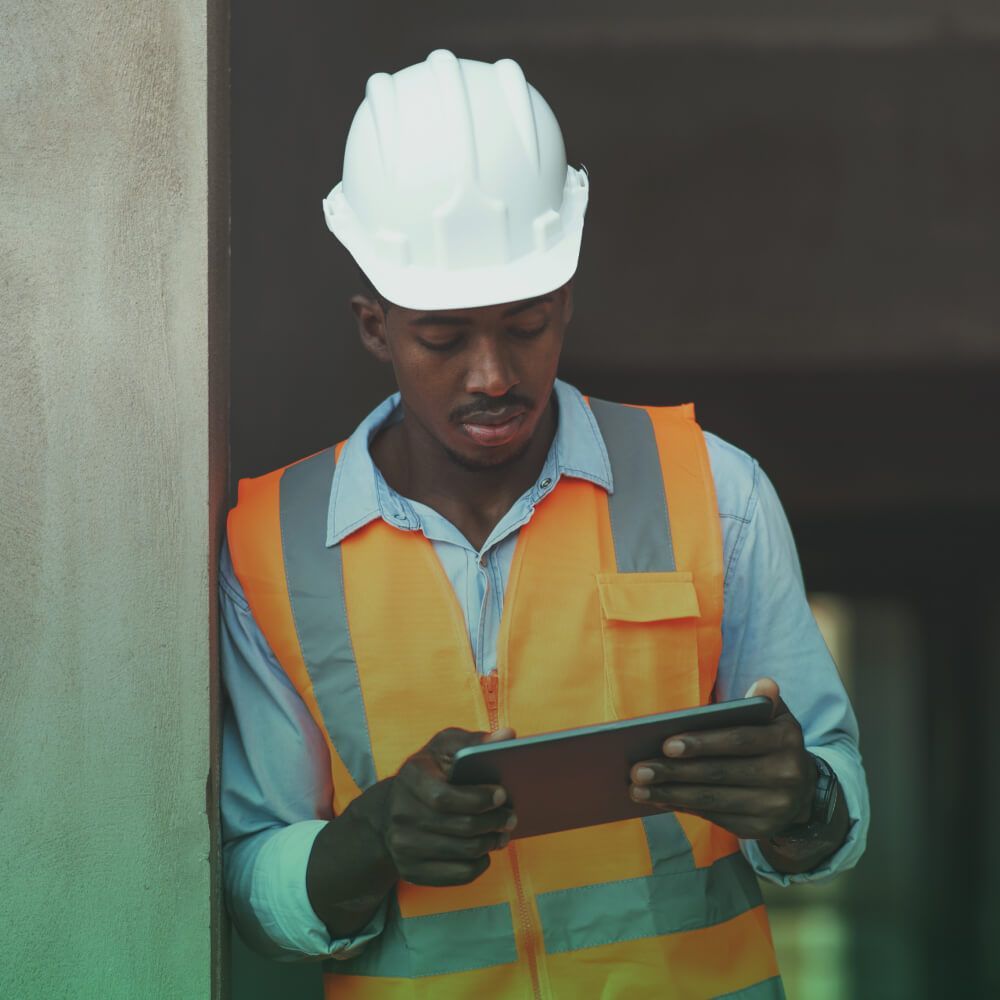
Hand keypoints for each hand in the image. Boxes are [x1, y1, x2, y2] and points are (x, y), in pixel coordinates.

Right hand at [377, 726, 518, 886]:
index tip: (502, 794)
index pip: (444, 797)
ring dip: (491, 842)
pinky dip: (479, 864)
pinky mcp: (411, 871)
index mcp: (410, 778)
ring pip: (463, 852)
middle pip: (460, 827)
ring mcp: (403, 847)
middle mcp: (401, 815)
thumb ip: (476, 741)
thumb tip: (508, 736)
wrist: (390, 811)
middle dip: (494, 822)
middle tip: (512, 816)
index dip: (478, 798)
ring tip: (503, 832)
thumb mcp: (445, 748)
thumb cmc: (428, 772)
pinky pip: (458, 875)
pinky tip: (485, 850)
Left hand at [628, 678, 817, 839]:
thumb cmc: (772, 743)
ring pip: (713, 800)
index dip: (701, 743)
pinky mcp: (760, 828)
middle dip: (674, 772)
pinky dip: (684, 807)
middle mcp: (785, 776)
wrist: (803, 791)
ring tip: (637, 789)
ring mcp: (774, 807)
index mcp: (786, 741)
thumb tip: (764, 684)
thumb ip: (764, 701)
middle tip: (638, 769)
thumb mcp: (776, 718)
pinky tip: (659, 798)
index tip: (665, 745)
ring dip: (671, 794)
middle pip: (719, 773)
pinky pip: (715, 817)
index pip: (737, 741)